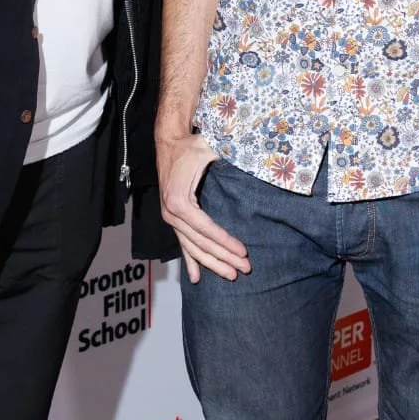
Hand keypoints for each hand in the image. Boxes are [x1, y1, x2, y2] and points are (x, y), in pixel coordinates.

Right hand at [157, 130, 250, 283]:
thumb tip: (250, 158)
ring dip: (211, 263)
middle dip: (223, 258)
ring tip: (230, 275)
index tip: (243, 252)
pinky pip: (182, 243)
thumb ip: (226, 155)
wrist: (168, 142)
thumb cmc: (190, 146)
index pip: (206, 229)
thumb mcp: (208, 148)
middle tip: (244, 269)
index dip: (225, 242)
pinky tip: (196, 277)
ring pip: (192, 247)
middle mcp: (171, 213)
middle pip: (200, 243)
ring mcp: (170, 218)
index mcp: (179, 201)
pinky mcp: (173, 218)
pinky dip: (190, 260)